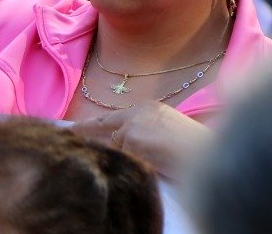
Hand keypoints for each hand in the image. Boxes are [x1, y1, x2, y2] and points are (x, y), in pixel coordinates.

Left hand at [73, 100, 209, 180]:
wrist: (202, 151)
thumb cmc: (192, 146)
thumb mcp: (167, 131)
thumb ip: (144, 132)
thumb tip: (119, 144)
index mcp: (150, 107)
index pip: (115, 117)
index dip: (95, 124)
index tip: (77, 128)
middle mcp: (139, 111)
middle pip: (106, 126)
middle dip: (87, 130)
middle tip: (69, 133)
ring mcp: (132, 124)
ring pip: (115, 147)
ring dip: (124, 157)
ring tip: (149, 159)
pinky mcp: (130, 138)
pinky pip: (121, 157)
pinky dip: (130, 163)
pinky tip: (148, 162)